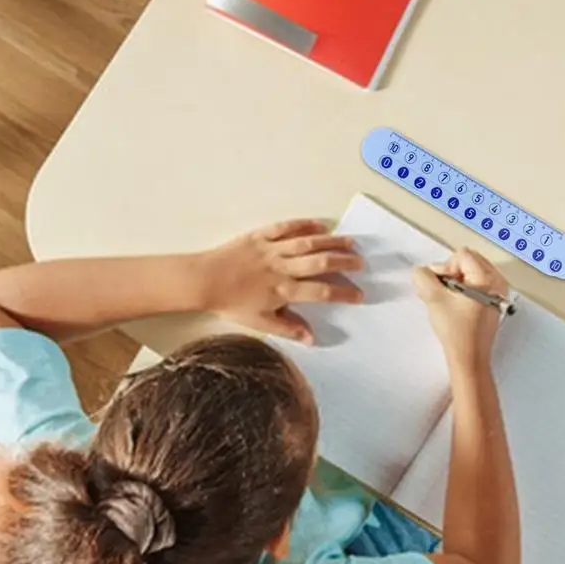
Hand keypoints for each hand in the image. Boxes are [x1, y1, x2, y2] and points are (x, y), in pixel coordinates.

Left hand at [200, 218, 363, 343]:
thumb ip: (288, 329)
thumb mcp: (259, 322)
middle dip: (344, 262)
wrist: (203, 281)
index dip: (343, 293)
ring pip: (308, 242)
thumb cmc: (230, 303)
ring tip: (351, 242)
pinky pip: (286, 227)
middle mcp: (281, 268)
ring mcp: (272, 249)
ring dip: (332, 241)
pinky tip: (320, 225)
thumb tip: (312, 339)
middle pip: (320, 262)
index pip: (321, 292)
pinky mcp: (260, 236)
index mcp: (283, 290)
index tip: (359, 295)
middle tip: (361, 264)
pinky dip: (304, 225)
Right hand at [413, 247, 507, 370]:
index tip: (439, 288)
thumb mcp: (434, 299)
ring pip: (472, 271)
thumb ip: (423, 278)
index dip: (445, 268)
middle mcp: (498, 282)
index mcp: (487, 278)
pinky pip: (477, 283)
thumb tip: (423, 271)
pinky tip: (457, 305)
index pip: (462, 255)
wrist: (469, 357)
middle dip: (452, 272)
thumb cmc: (456, 331)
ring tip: (449, 299)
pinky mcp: (494, 302)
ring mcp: (498, 292)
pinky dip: (464, 288)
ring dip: (457, 280)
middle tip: (443, 291)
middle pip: (470, 260)